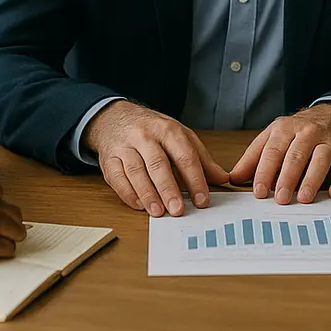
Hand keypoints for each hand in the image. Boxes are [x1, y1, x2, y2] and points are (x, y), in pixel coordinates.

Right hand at [0, 201, 26, 273]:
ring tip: (13, 242)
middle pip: (14, 212)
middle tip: (16, 232)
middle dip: (16, 223)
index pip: (2, 198)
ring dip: (15, 237)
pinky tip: (1, 253)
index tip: (7, 218)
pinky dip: (6, 251)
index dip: (6, 209)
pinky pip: (6, 248)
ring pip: (16, 230)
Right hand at [84, 101, 228, 216]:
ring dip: (148, 194)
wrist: (115, 118)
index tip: (202, 200)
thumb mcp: (180, 136)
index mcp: (168, 130)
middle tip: (178, 210)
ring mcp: (125, 147)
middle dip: (169, 189)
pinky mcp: (108, 159)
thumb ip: (201, 158)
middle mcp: (145, 137)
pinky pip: (117, 178)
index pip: (185, 155)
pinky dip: (128, 193)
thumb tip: (222, 178)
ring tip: (159, 212)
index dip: (195, 179)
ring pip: (136, 172)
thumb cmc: (152, 130)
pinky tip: (140, 205)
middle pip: (158, 164)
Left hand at [229, 104, 330, 203]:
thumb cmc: (298, 132)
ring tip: (303, 198)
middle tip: (280, 199)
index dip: (265, 172)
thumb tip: (234, 178)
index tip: (259, 191)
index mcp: (285, 129)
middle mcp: (308, 132)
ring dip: (312, 179)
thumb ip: (253, 158)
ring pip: (321, 158)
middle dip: (287, 178)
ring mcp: (329, 141)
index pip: (273, 151)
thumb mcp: (272, 137)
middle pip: (296, 155)